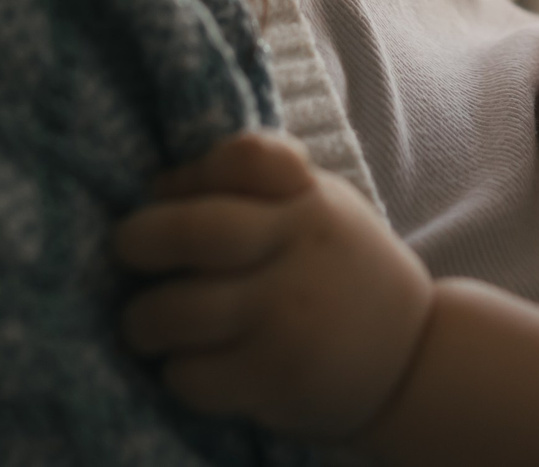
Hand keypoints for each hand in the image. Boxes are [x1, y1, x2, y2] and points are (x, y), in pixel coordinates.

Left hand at [115, 130, 433, 440]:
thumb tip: (160, 187)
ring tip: (147, 324)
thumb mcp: (319, 206)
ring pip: (174, 313)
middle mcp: (298, 254)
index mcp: (308, 202)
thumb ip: (254, 182)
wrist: (411, 358)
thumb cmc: (340, 269)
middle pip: (191, 231)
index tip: (165, 193)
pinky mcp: (274, 381)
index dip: (187, 173)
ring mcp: (286, 320)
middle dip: (137, 240)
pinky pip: (190, 375)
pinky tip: (194, 364)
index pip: (243, 157)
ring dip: (143, 321)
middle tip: (127, 251)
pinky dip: (178, 372)